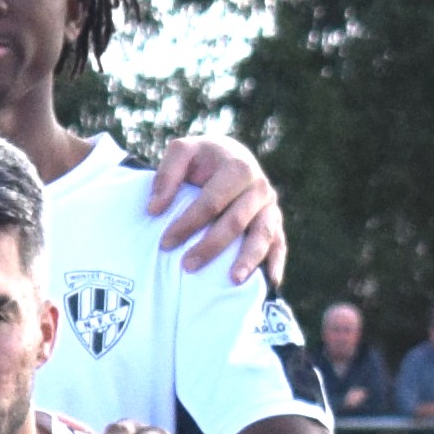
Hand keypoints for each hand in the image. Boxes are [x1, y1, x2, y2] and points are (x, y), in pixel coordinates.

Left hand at [147, 135, 287, 284]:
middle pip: (236, 222)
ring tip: (232, 280)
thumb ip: (167, 174)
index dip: (188, 223)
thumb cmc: (201, 159)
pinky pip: (279, 243)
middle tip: (187, 266)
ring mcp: (269, 206)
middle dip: (211, 246)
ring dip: (249, 259)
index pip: (212, 202)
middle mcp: (259, 187)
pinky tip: (270, 282)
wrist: (228, 156)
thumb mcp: (182, 152)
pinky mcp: (274, 220)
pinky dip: (276, 262)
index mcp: (238, 168)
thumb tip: (154, 209)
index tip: (164, 243)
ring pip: (263, 234)